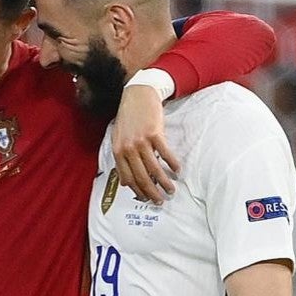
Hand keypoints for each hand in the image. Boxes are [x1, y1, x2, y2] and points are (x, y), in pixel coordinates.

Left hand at [113, 85, 180, 203]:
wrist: (137, 95)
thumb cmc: (128, 117)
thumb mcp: (118, 138)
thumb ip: (121, 159)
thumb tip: (124, 183)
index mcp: (118, 151)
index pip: (128, 179)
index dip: (138, 192)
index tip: (146, 199)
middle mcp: (128, 148)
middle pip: (141, 177)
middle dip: (152, 193)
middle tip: (161, 201)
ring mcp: (141, 141)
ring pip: (154, 169)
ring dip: (164, 182)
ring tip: (171, 189)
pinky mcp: (154, 133)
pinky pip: (165, 154)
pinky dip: (172, 164)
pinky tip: (177, 170)